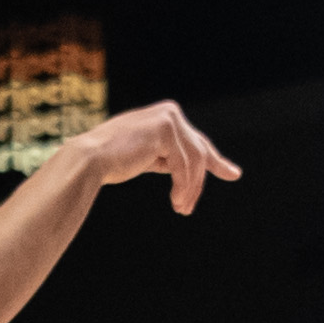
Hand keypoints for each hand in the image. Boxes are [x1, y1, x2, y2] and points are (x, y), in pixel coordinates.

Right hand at [75, 101, 238, 214]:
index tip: (233, 174)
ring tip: (181, 209)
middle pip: (198, 153)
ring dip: (190, 189)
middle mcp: (170, 112)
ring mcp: (169, 119)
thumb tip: (194, 170)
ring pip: (194, 161)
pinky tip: (176, 202)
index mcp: (166, 116)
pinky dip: (183, 186)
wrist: (90, 159)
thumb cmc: (113, 161)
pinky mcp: (165, 131)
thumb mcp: (149, 156)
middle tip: (189, 209)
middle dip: (198, 183)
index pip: (196, 142)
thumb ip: (170, 157)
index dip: (215, 161)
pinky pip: (184, 165)